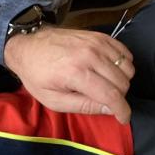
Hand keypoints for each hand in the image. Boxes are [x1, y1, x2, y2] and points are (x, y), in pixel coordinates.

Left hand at [4, 25, 133, 123]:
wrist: (27, 46)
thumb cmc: (37, 76)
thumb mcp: (53, 100)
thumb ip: (83, 106)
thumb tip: (110, 109)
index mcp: (76, 73)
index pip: (112, 95)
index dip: (122, 110)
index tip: (123, 118)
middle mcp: (90, 55)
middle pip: (122, 82)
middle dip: (118, 97)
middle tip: (105, 100)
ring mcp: (96, 43)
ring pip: (127, 67)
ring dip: (121, 80)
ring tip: (105, 84)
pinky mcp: (99, 36)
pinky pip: (125, 52)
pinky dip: (122, 64)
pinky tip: (109, 70)